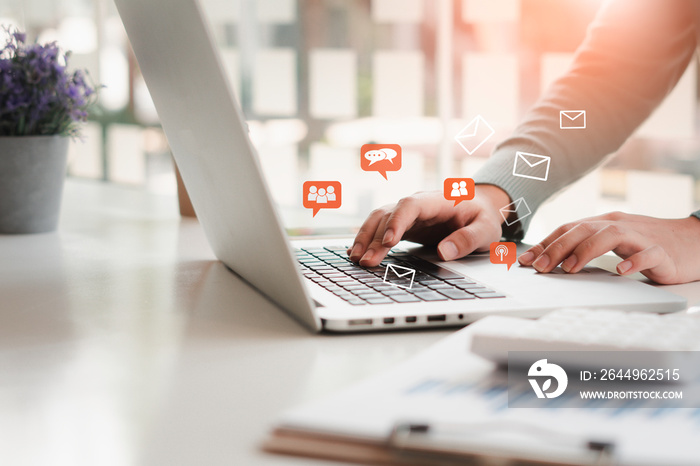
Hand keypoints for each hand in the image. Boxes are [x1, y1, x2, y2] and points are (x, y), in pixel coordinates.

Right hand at [348, 185, 510, 266]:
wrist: (479, 207)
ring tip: (356, 259)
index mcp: (437, 200)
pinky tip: (357, 253)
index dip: (397, 222)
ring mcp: (408, 214)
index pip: (410, 205)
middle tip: (367, 261)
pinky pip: (380, 228)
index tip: (390, 241)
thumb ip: (467, 239)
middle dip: (375, 238)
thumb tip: (444, 252)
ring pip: (379, 220)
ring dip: (366, 238)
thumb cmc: (482, 217)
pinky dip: (367, 239)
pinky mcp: (403, 225)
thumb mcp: (486, 229)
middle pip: (388, 214)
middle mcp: (417, 204)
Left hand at [518, 212, 699, 284]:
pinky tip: (621, 272)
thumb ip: (584, 246)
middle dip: (557, 248)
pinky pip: (648, 254)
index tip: (525, 260)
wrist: (693, 241)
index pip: (568, 228)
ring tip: (569, 268)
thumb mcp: (612, 242)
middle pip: (583, 230)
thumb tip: (548, 260)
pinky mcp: (663, 252)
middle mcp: (619, 225)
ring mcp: (641, 237)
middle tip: (539, 267)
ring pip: (610, 236)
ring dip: (586, 251)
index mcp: (603, 223)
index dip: (545, 243)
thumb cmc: (647, 243)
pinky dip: (633, 262)